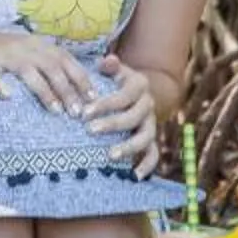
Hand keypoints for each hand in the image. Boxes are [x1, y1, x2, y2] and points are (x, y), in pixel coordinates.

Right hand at [0, 27, 101, 114]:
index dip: (81, 78)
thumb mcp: (26, 54)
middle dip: (68, 89)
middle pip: (53, 66)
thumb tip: (74, 87)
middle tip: (79, 111)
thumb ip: (46, 66)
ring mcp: (4, 53)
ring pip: (29, 71)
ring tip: (57, 111)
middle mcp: (24, 46)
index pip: (66, 60)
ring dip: (45, 91)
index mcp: (38, 44)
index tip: (94, 98)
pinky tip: (7, 97)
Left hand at [79, 54, 161, 175]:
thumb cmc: (114, 81)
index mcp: (139, 86)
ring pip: (145, 138)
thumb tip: (107, 61)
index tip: (84, 112)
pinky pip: (153, 155)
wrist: (135, 92)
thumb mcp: (112, 69)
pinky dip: (147, 166)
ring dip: (128, 148)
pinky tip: (134, 176)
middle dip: (111, 125)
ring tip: (109, 156)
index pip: (123, 96)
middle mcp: (148, 105)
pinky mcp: (151, 140)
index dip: (105, 104)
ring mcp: (151, 124)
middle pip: (133, 118)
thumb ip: (109, 66)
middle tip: (89, 130)